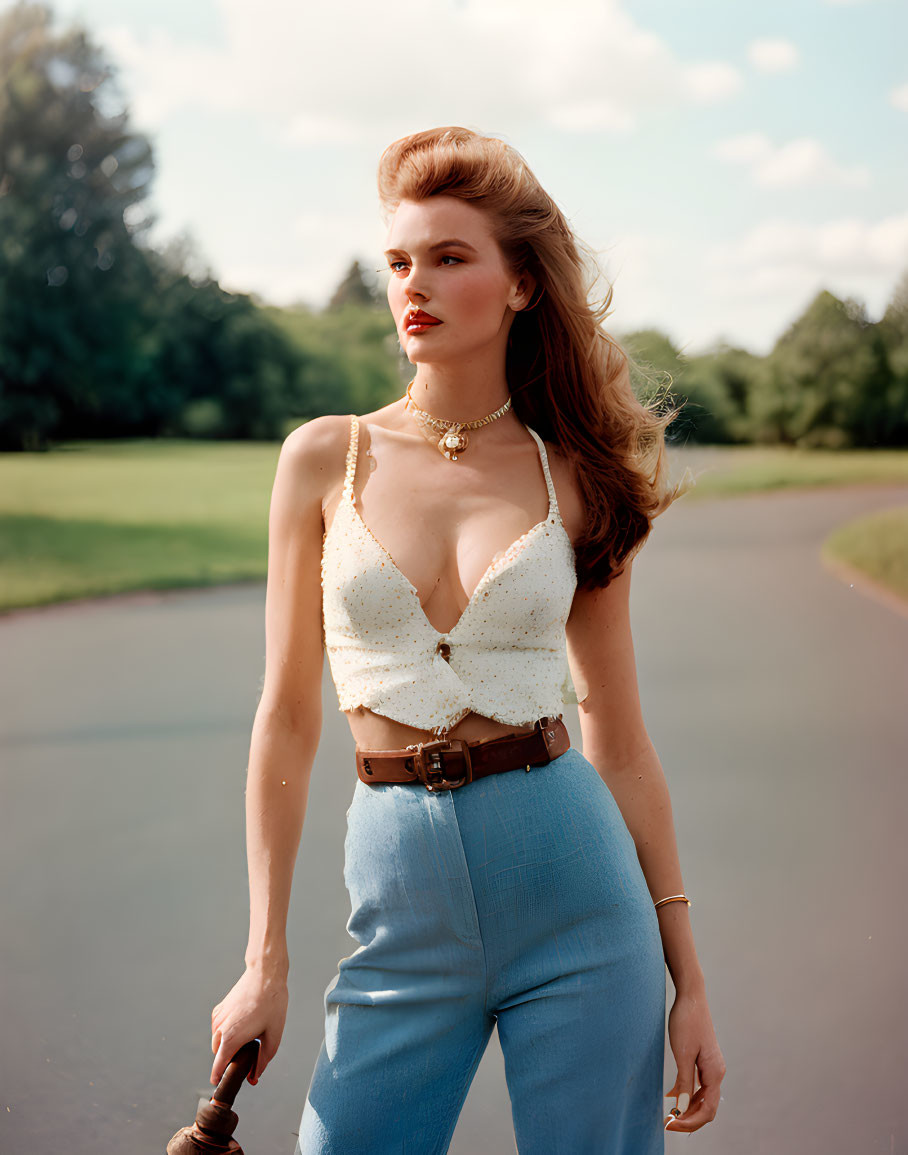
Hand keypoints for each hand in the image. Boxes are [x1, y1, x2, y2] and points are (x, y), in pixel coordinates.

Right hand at [210, 966, 288, 1086]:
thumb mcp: (273, 1036)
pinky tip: (244, 1023)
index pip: (218, 1067)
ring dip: (228, 1044)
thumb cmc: (271, 1003)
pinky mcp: (219, 1009)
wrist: (264, 975)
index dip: (219, 1078)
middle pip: (219, 1055)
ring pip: (217, 1042)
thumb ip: (262, 1060)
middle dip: (230, 1059)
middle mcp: (219, 1029)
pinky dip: (227, 1032)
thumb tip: (253, 1076)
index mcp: (231, 1039)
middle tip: (248, 1055)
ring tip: (250, 1036)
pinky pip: (219, 1029)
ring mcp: (217, 1018)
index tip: (221, 1084)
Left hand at [664, 985, 724, 1132]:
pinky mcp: (704, 1059)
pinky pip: (698, 1084)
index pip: (707, 1110)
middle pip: (707, 1107)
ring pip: (702, 1097)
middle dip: (688, 1118)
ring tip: (669, 1114)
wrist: (691, 996)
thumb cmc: (686, 1021)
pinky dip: (687, 1094)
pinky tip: (672, 1095)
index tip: (671, 1125)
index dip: (690, 1122)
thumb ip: (685, 1082)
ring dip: (688, 1108)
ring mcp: (711, 1066)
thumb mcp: (682, 1054)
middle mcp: (716, 1072)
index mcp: (715, 1073)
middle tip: (667, 1123)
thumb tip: (683, 1109)